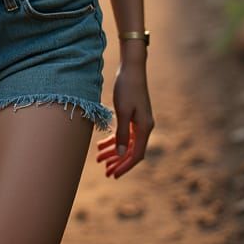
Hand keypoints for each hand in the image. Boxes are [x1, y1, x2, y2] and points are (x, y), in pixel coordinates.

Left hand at [96, 62, 153, 178]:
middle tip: (105, 172)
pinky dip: (114, 139)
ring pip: (126, 143)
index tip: (113, 175)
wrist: (132, 68)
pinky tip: (102, 144)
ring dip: (114, 151)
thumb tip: (120, 154)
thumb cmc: (127, 88)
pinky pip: (124, 133)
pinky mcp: (134, 115)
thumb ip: (122, 134)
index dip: (124, 166)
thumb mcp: (123, 112)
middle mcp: (145, 127)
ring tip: (99, 159)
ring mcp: (140, 121)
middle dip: (118, 162)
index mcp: (145, 128)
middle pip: (131, 151)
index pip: (136, 155)